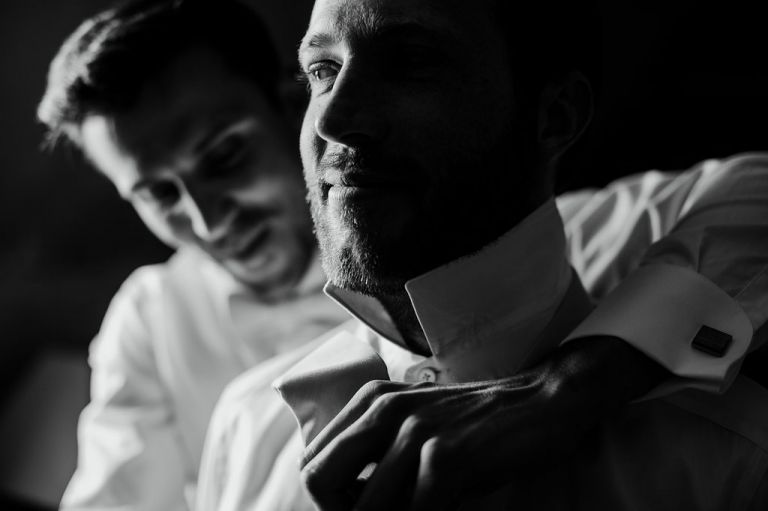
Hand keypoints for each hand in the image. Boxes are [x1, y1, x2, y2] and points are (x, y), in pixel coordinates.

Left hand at [299, 336, 666, 510]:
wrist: (543, 402)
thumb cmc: (478, 423)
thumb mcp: (417, 422)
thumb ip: (377, 450)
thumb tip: (344, 498)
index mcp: (371, 400)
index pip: (313, 460)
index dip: (328, 499)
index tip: (358, 507)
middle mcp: (385, 411)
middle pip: (318, 480)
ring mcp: (414, 432)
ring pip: (366, 509)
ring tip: (424, 507)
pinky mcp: (446, 458)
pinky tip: (450, 506)